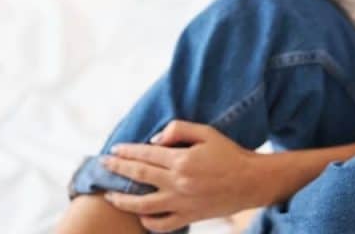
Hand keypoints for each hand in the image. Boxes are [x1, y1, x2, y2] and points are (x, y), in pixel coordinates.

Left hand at [101, 121, 264, 232]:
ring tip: (111, 196)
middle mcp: (178, 182)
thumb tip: (155, 141)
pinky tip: (140, 214)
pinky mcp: (189, 216)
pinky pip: (162, 224)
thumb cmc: (229, 153)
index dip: (127, 151)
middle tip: (103, 166)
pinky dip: (148, 221)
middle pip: (139, 176)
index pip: (145, 154)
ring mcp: (182, 202)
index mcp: (181, 159)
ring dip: (123, 200)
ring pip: (143, 205)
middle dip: (118, 170)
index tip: (113, 150)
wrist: (251, 182)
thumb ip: (178, 130)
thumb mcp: (206, 132)